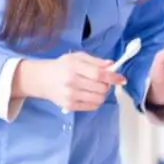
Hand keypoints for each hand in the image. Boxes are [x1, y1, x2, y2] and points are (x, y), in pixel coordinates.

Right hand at [12, 52, 126, 110]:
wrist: (41, 79)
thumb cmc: (62, 66)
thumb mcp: (77, 57)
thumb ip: (96, 61)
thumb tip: (111, 65)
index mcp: (74, 67)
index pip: (98, 74)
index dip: (113, 77)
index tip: (121, 79)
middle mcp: (71, 82)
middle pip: (101, 88)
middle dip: (107, 85)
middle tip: (103, 81)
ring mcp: (70, 96)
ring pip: (99, 99)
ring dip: (102, 94)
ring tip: (95, 88)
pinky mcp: (69, 106)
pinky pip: (92, 106)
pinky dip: (95, 101)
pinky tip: (90, 94)